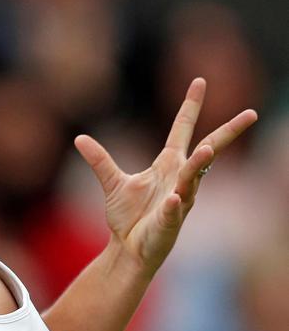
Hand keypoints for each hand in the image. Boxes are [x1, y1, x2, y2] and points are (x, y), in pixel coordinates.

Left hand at [74, 78, 257, 276]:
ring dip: (199, 165)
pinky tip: (174, 199)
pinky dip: (174, 205)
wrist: (127, 250)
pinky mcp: (170, 223)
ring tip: (205, 150)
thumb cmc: (128, 218)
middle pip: (208, 151)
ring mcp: (179, 201)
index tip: (199, 81)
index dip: (190, 106)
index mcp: (168, 165)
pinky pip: (174, 212)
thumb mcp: (112, 184)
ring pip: (193, 179)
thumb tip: (79, 138)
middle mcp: (179, 179)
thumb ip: (100, 160)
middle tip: (251, 114)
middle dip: (228, 133)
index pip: (182, 130)